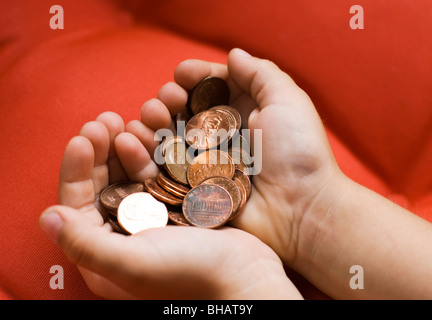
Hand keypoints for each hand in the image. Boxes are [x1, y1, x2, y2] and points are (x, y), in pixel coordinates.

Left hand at [39, 112, 301, 298]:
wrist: (246, 276)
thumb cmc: (191, 275)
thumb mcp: (134, 263)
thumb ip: (86, 244)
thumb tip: (47, 217)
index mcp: (105, 252)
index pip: (77, 205)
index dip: (76, 169)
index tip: (84, 138)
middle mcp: (122, 234)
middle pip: (100, 185)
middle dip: (99, 150)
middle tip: (103, 120)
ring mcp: (149, 218)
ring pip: (125, 174)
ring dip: (122, 147)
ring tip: (124, 122)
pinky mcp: (173, 205)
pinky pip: (152, 173)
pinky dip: (148, 153)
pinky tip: (147, 135)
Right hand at [129, 48, 342, 265]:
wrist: (300, 209)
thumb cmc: (299, 152)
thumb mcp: (288, 101)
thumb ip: (260, 73)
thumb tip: (234, 54)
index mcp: (243, 111)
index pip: (210, 86)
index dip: (193, 76)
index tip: (183, 73)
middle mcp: (222, 134)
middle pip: (184, 109)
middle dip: (169, 97)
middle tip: (168, 100)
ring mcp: (206, 161)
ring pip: (169, 136)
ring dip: (153, 121)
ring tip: (151, 119)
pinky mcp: (194, 186)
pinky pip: (164, 167)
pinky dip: (146, 152)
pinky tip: (137, 140)